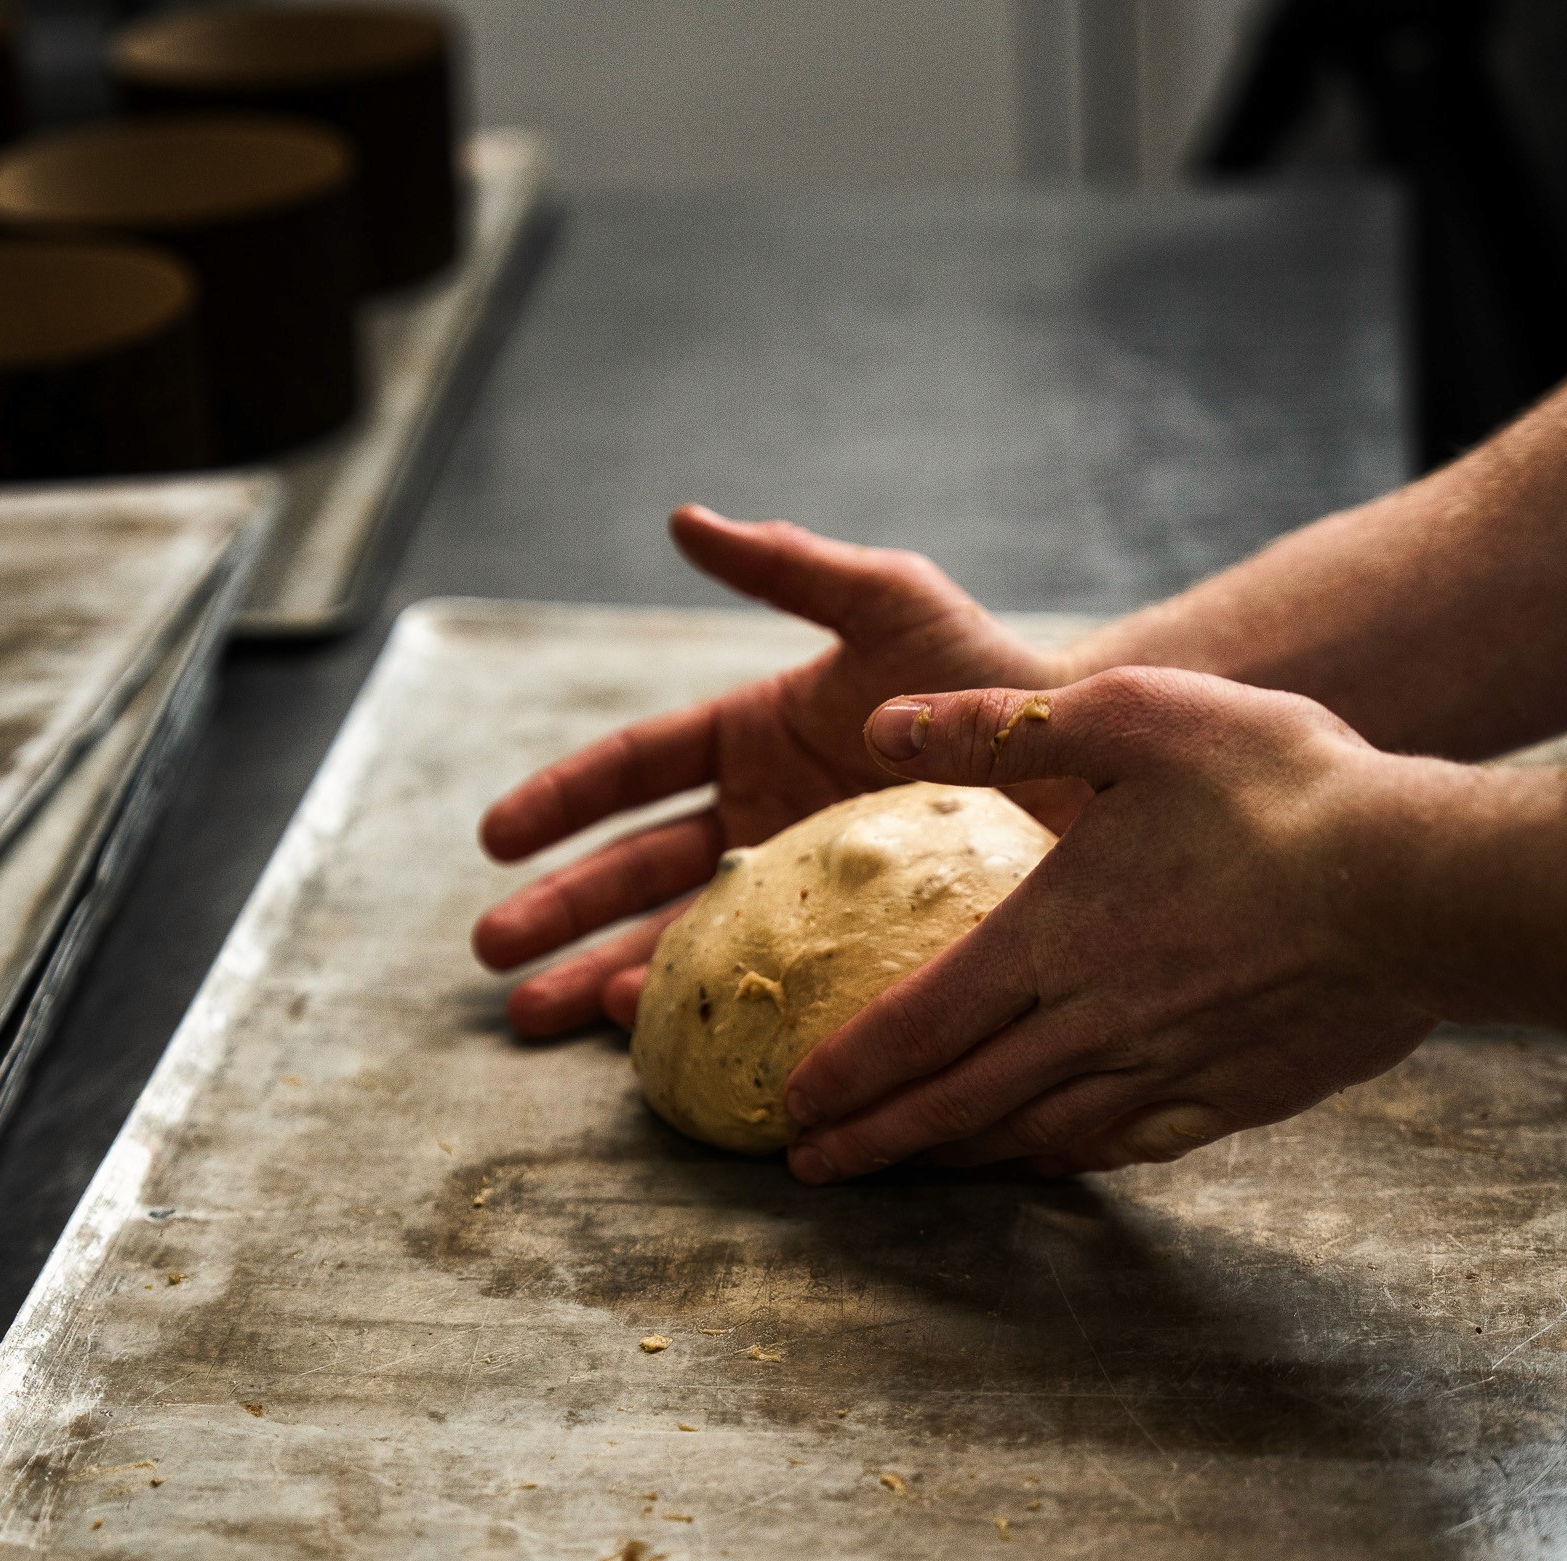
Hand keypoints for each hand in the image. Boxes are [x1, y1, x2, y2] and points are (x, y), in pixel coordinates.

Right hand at [472, 507, 1083, 1034]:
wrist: (1076, 765)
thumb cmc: (985, 674)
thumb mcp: (888, 604)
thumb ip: (789, 568)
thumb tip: (682, 519)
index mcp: (746, 739)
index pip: (631, 770)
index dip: (559, 803)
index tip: (495, 838)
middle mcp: (753, 819)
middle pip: (631, 869)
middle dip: (557, 909)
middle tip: (490, 953)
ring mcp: (787, 889)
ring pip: (671, 937)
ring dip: (596, 976)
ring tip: (532, 1018)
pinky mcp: (829, 944)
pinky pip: (749, 981)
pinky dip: (693, 1005)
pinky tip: (642, 1035)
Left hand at [782, 666, 1440, 1181]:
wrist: (1415, 883)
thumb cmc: (1277, 789)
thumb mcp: (1128, 716)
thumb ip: (996, 726)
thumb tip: (879, 724)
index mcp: (1049, 939)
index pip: (915, 1024)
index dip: (845, 1072)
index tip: (791, 1107)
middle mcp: (1088, 1023)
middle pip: (957, 1102)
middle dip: (875, 1140)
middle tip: (812, 1169)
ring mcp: (1160, 1068)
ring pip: (1031, 1133)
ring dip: (957, 1157)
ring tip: (907, 1168)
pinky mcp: (1231, 1096)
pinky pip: (1126, 1144)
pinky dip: (1067, 1159)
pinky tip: (1047, 1160)